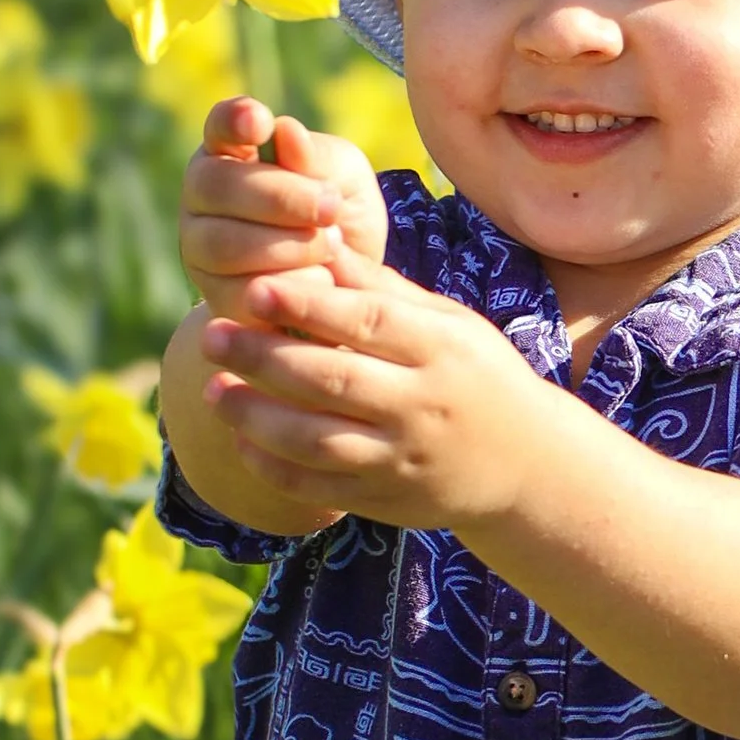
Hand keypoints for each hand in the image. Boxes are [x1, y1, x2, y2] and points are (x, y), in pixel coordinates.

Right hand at [178, 95, 389, 325]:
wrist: (351, 283)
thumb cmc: (339, 214)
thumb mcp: (343, 176)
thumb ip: (316, 156)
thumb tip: (286, 133)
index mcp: (231, 150)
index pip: (220, 126)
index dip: (234, 121)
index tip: (260, 122)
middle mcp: (203, 196)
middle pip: (217, 187)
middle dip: (281, 197)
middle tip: (330, 207)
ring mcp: (201, 249)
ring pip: (225, 245)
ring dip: (289, 244)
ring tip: (333, 244)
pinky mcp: (217, 298)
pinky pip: (243, 294)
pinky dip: (290, 286)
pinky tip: (321, 278)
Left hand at [195, 252, 550, 531]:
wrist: (528, 466)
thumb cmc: (477, 375)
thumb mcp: (448, 323)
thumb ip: (383, 289)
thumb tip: (319, 237)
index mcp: (442, 350)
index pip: (367, 323)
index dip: (308, 305)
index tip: (256, 287)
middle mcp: (424, 406)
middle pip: (332, 380)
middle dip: (264, 358)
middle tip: (211, 336)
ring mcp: (405, 459)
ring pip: (318, 441)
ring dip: (256, 417)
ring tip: (212, 391)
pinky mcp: (390, 501)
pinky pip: (321, 489)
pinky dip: (275, 468)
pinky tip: (242, 440)